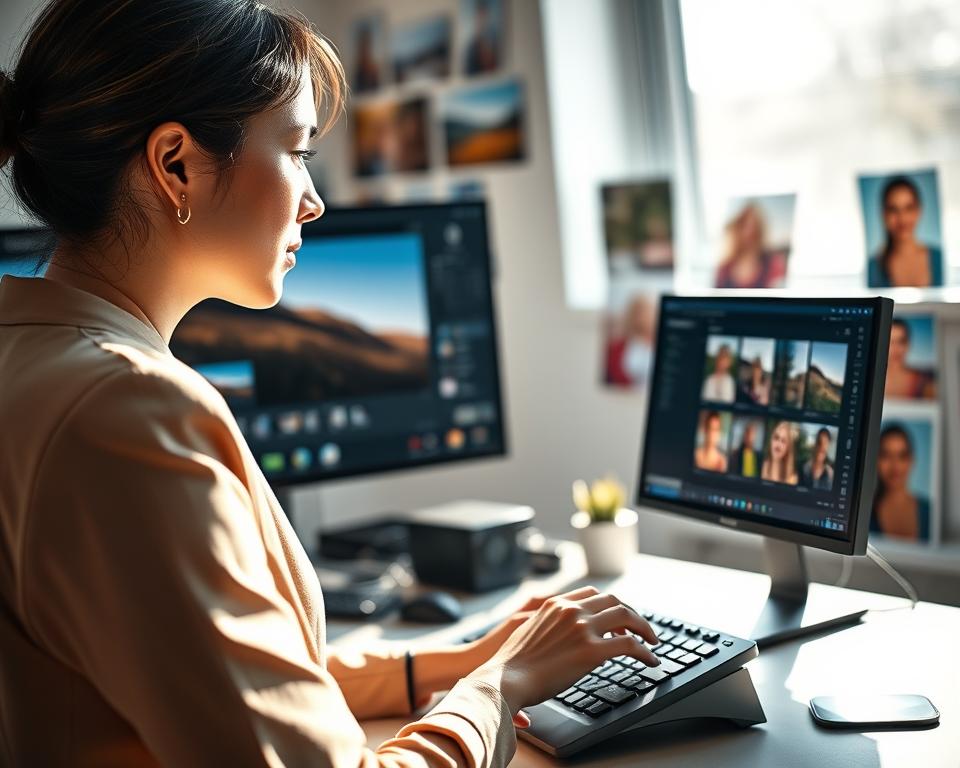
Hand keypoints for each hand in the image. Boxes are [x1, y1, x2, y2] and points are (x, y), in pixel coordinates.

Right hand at [467, 586, 658, 727]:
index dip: (611, 604)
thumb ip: (548, 627)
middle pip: (614, 601)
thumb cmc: (512, 665)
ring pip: (626, 617)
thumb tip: (558, 639)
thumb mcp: (529, 631)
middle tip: (641, 629)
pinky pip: (629, 645)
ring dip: (644, 628)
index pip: (593, 594)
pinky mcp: (592, 651)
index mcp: (556, 604)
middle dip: (632, 614)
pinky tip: (650, 660)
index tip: (619, 617)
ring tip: (651, 642)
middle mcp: (571, 610)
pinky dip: (644, 652)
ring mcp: (583, 628)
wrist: (505, 679)